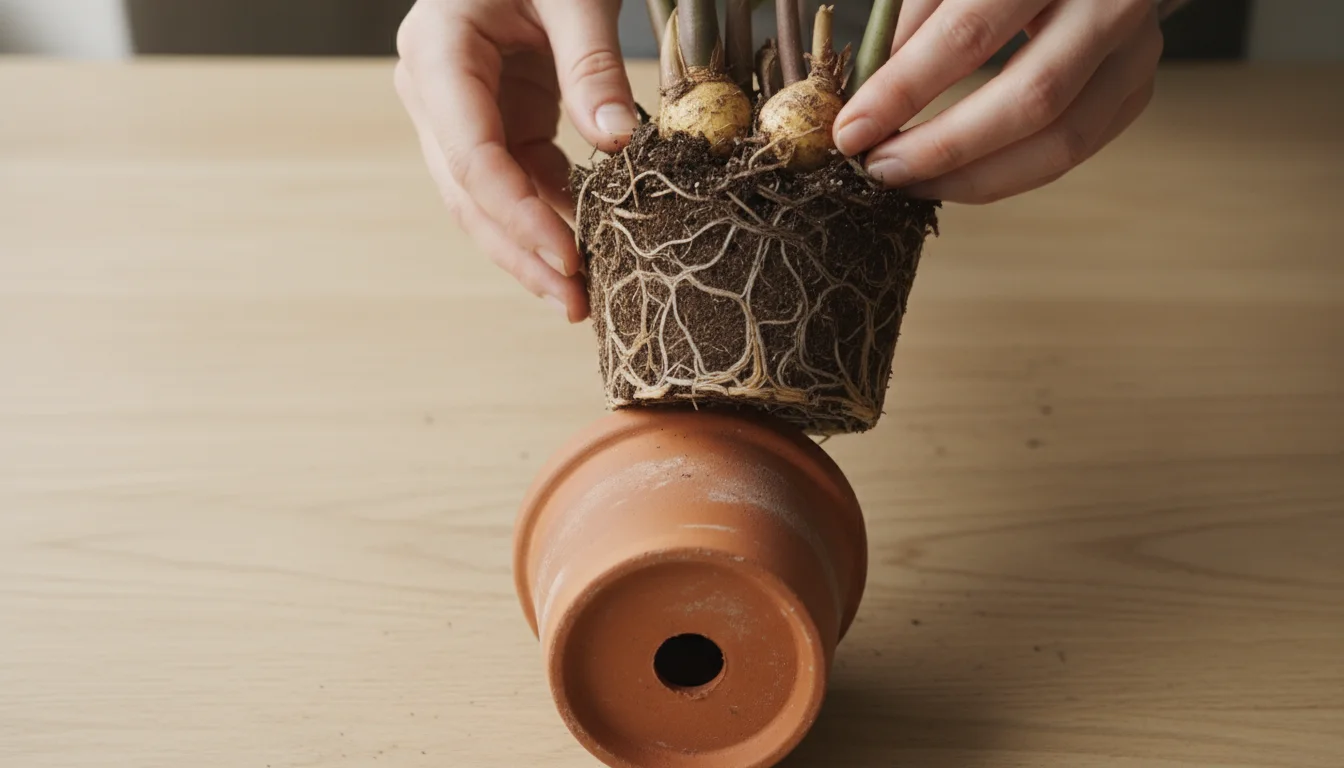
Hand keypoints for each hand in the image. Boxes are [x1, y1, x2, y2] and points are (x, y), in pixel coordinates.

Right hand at [395, 0, 638, 321]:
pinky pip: (515, 181)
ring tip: (578, 299)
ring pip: (486, 200)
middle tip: (575, 305)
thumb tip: (619, 139)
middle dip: (523, 254)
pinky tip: (583, 250)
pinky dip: (548, 216)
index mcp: (438, 51)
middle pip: (470, 193)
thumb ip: (592, 60)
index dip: (520, 216)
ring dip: (531, 249)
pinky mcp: (494, 117)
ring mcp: (458, 109)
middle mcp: (433, 88)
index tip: (570, 259)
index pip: (472, 156)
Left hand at [833, 0, 1163, 202]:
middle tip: (880, 170)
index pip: (969, 36)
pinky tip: (957, 176)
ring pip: (1062, 142)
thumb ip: (913, 20)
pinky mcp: (1137, 85)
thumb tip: (868, 103)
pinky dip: (1009, 173)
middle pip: (1030, 100)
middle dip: (942, 149)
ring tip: (910, 182)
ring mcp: (1137, 49)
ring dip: (975, 178)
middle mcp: (1110, 3)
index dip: (903, 91)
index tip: (851, 131)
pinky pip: (1074, 150)